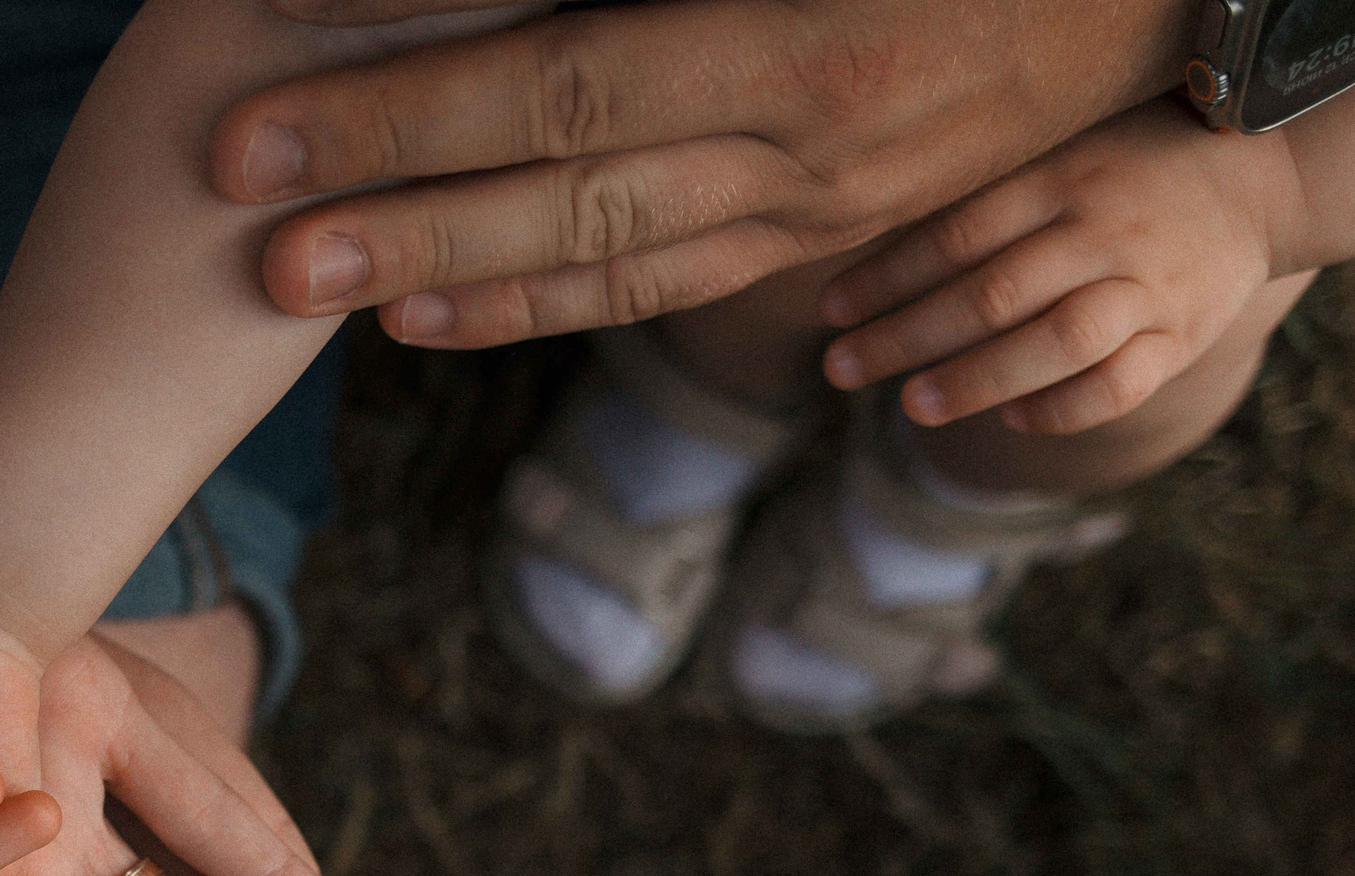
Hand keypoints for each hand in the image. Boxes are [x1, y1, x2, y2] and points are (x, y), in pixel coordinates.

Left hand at [211, 0, 1194, 345]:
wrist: (1152, 1)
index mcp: (798, 44)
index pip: (558, 81)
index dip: (404, 109)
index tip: (270, 126)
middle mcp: (800, 145)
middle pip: (558, 188)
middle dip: (393, 214)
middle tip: (251, 234)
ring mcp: (811, 205)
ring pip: (601, 257)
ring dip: (447, 277)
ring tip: (311, 293)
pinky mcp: (814, 234)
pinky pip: (660, 284)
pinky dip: (541, 305)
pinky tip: (438, 317)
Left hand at [817, 100, 1303, 434]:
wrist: (1259, 179)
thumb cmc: (1125, 171)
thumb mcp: (1061, 157)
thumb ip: (989, 201)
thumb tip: (876, 263)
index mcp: (1062, 181)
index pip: (958, 234)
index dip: (887, 276)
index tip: (830, 310)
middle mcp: (1102, 235)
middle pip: (993, 294)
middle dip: (906, 337)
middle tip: (839, 368)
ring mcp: (1146, 289)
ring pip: (1056, 343)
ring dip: (976, 379)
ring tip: (910, 406)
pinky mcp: (1182, 336)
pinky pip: (1120, 384)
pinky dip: (1061, 409)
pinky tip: (1010, 417)